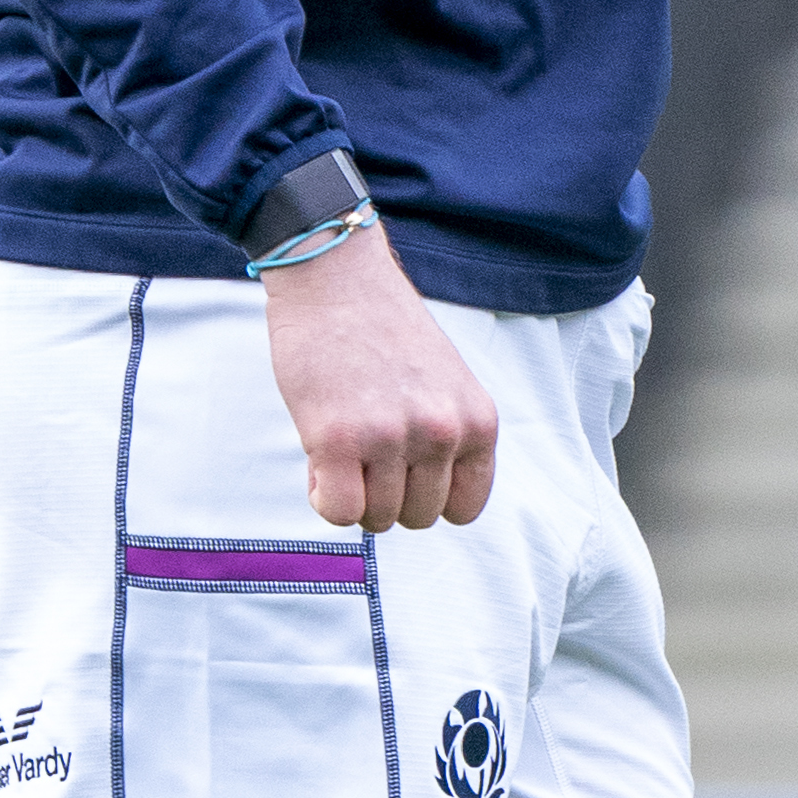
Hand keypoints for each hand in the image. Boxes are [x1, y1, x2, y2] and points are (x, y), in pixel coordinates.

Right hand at [261, 220, 497, 530]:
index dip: (429, 496)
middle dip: (388, 496)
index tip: (406, 472)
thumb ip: (448, 439)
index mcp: (478, 420)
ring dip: (353, 492)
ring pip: (375, 520)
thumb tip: (427, 504)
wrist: (337, 277)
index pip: (467, 507)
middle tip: (367, 451)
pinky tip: (320, 458)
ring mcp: (391, 437)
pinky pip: (338, 513)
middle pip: (418, 518)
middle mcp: (443, 432)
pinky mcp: (338, 440)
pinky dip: (323, 496)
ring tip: (345, 441)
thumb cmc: (385, 331)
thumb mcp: (445, 385)